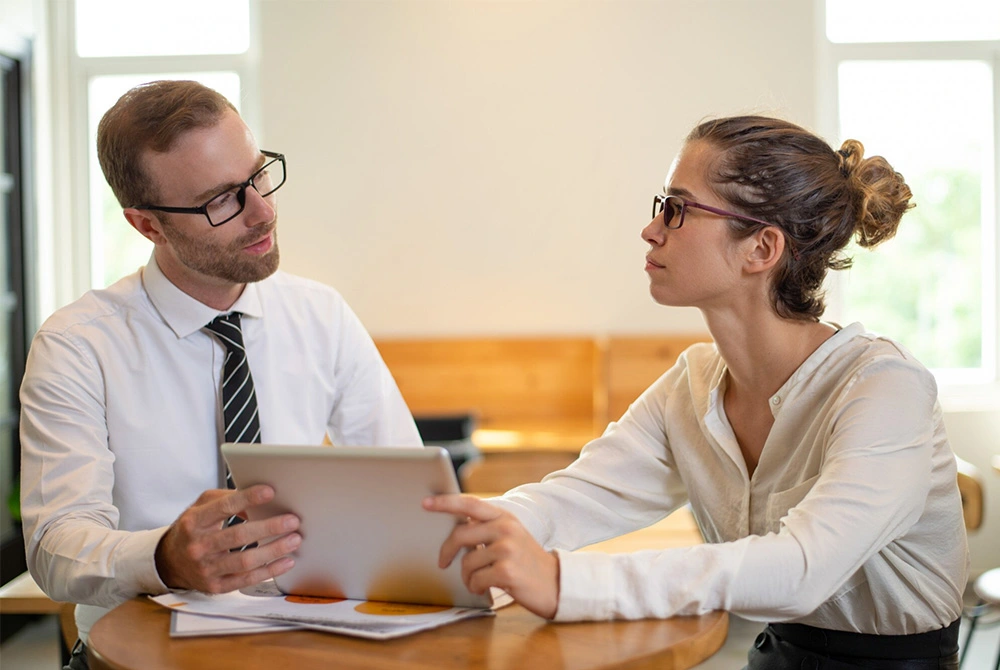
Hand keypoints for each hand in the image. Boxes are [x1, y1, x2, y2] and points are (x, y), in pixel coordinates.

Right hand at [155, 485, 300, 592]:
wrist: (169, 562)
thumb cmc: (192, 530)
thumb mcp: (201, 507)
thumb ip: (226, 499)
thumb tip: (258, 501)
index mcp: (194, 522)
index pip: (224, 507)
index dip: (248, 498)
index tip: (270, 491)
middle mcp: (198, 546)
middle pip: (238, 536)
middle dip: (269, 527)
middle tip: (292, 520)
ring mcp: (206, 569)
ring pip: (245, 561)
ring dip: (274, 550)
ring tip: (295, 539)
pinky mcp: (216, 586)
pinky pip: (247, 580)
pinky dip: (270, 571)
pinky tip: (286, 561)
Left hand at [423, 494, 558, 618]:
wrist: (556, 583)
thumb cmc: (526, 561)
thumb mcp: (510, 536)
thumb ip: (486, 529)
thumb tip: (455, 532)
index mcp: (504, 517)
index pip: (470, 504)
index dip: (445, 503)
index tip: (425, 503)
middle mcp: (506, 528)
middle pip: (460, 535)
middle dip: (446, 551)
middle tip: (442, 562)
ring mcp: (507, 549)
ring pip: (467, 562)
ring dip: (467, 577)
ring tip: (478, 581)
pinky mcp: (506, 571)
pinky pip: (475, 580)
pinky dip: (476, 587)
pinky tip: (485, 589)